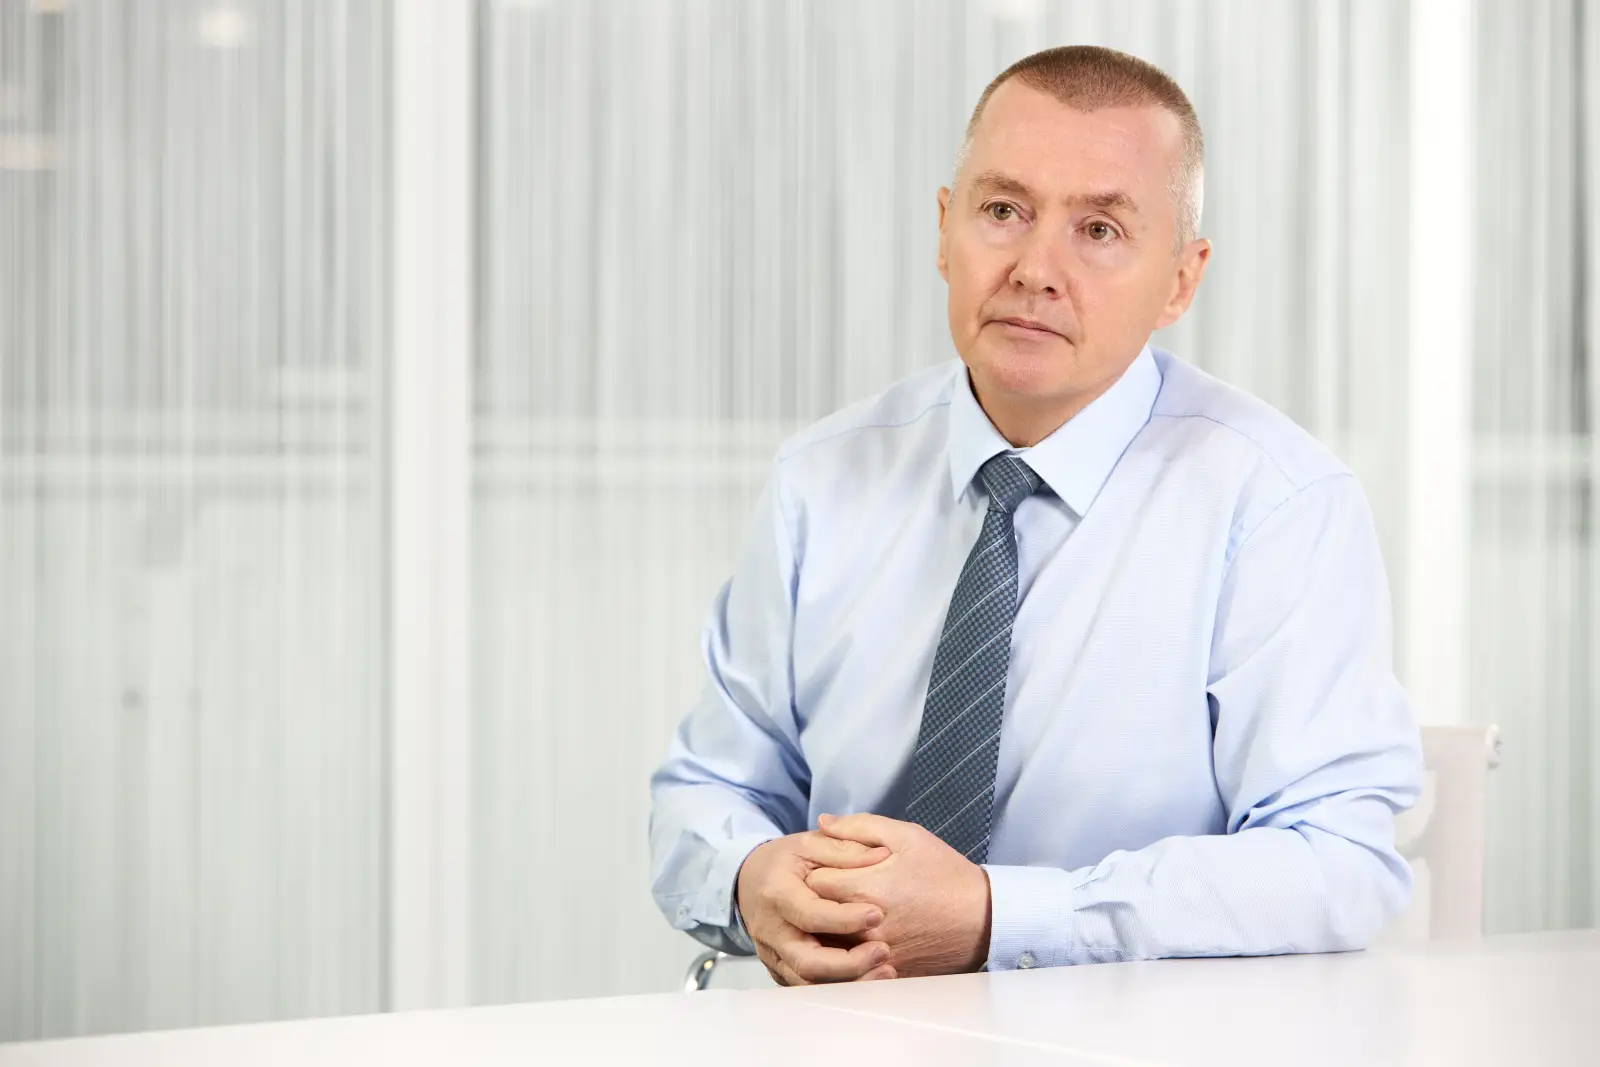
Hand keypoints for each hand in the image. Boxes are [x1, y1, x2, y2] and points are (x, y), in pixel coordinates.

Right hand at [735, 831, 896, 985]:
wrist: (749, 881)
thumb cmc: (784, 862)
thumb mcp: (810, 843)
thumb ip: (845, 849)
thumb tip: (882, 854)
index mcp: (777, 894)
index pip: (809, 915)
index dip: (844, 920)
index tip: (877, 914)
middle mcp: (771, 930)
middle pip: (808, 962)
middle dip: (850, 964)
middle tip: (884, 951)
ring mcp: (774, 955)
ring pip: (809, 983)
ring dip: (850, 981)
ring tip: (885, 969)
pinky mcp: (780, 970)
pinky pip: (808, 988)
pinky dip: (839, 987)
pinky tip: (868, 977)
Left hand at [807, 813, 991, 978]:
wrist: (983, 916)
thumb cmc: (944, 872)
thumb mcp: (907, 836)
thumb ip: (859, 826)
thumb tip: (822, 823)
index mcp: (864, 886)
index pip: (812, 880)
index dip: (814, 869)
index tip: (824, 865)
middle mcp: (863, 924)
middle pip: (814, 914)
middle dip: (814, 899)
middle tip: (826, 888)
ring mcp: (874, 951)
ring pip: (827, 943)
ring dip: (826, 927)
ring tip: (837, 911)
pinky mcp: (886, 970)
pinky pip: (849, 966)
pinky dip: (844, 951)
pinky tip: (852, 936)